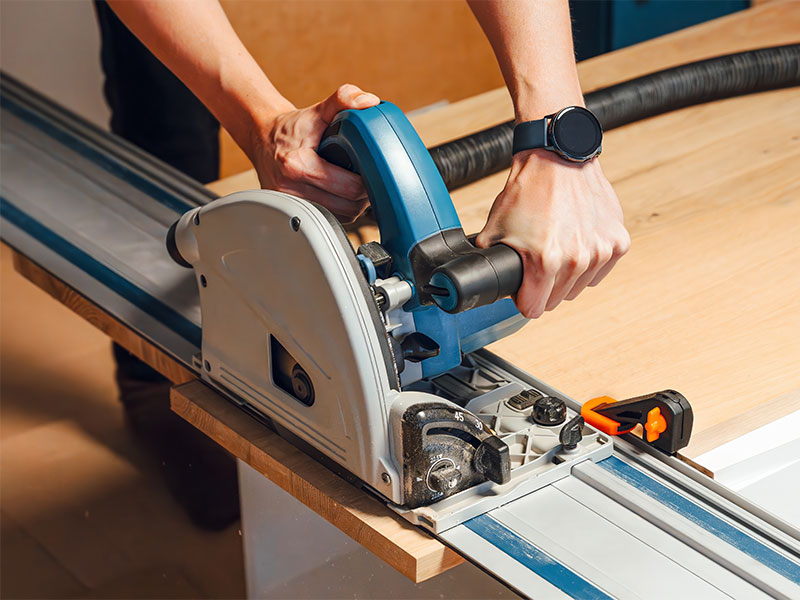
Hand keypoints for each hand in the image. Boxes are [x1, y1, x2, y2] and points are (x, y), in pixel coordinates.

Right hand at [248, 84, 379, 222]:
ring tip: (357, 190)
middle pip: (348, 207)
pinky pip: (326, 218)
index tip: (375, 173)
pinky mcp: (290, 211)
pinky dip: (339, 211)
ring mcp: (289, 202)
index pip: (349, 188)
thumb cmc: (291, 127)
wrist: (262, 136)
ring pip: (339, 217)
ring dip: (353, 207)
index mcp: (298, 165)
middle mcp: (291, 188)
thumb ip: (344, 98)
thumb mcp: (318, 110)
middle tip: (370, 182)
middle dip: (364, 197)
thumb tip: (369, 102)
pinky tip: (342, 197)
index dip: (369, 183)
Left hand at [476, 149, 629, 317]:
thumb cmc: (526, 191)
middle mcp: (577, 260)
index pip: (533, 309)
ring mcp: (601, 251)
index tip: (522, 285)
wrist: (557, 159)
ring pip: (578, 288)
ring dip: (567, 275)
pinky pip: (599, 271)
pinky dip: (588, 263)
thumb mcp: (493, 231)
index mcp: (545, 262)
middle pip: (555, 300)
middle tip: (537, 260)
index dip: (523, 298)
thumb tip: (480, 283)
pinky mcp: (618, 241)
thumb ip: (488, 264)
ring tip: (557, 246)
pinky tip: (576, 241)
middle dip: (543, 286)